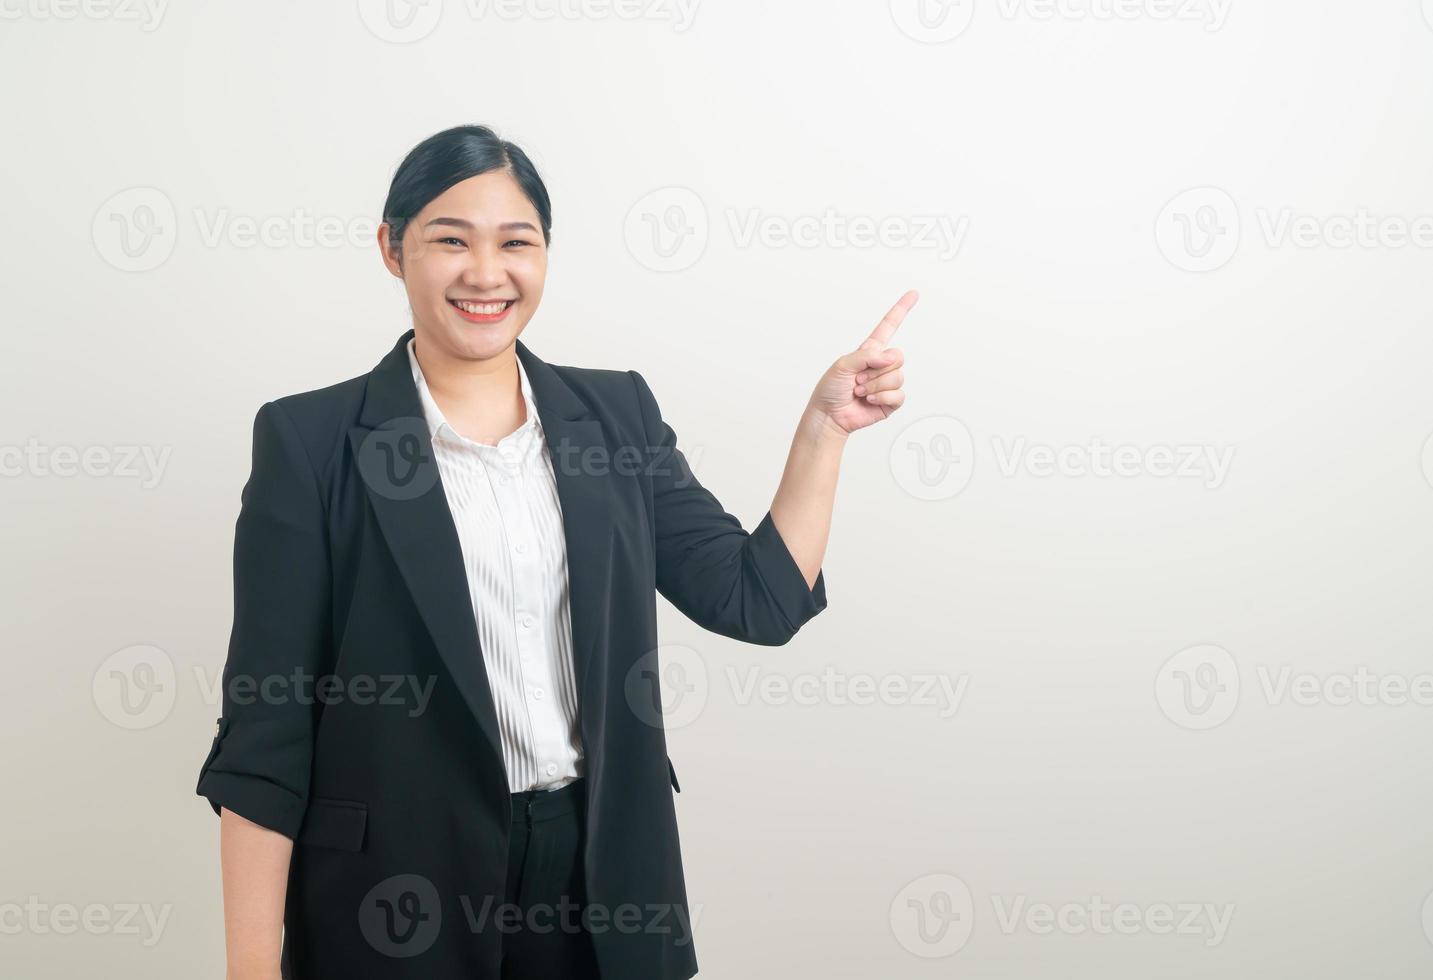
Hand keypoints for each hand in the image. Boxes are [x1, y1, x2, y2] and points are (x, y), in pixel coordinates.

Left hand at [808, 289, 916, 435]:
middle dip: (877, 369)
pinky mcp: (891, 401)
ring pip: (897, 376)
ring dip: (876, 385)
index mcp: (869, 351)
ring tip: (860, 391)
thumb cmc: (830, 389)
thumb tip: (891, 357)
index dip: (901, 310)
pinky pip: (899, 394)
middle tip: (858, 379)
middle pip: (898, 356)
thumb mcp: (843, 365)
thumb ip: (867, 356)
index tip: (913, 294)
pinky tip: (870, 400)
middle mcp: (881, 365)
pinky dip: (883, 396)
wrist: (829, 415)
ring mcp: (887, 383)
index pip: (888, 327)